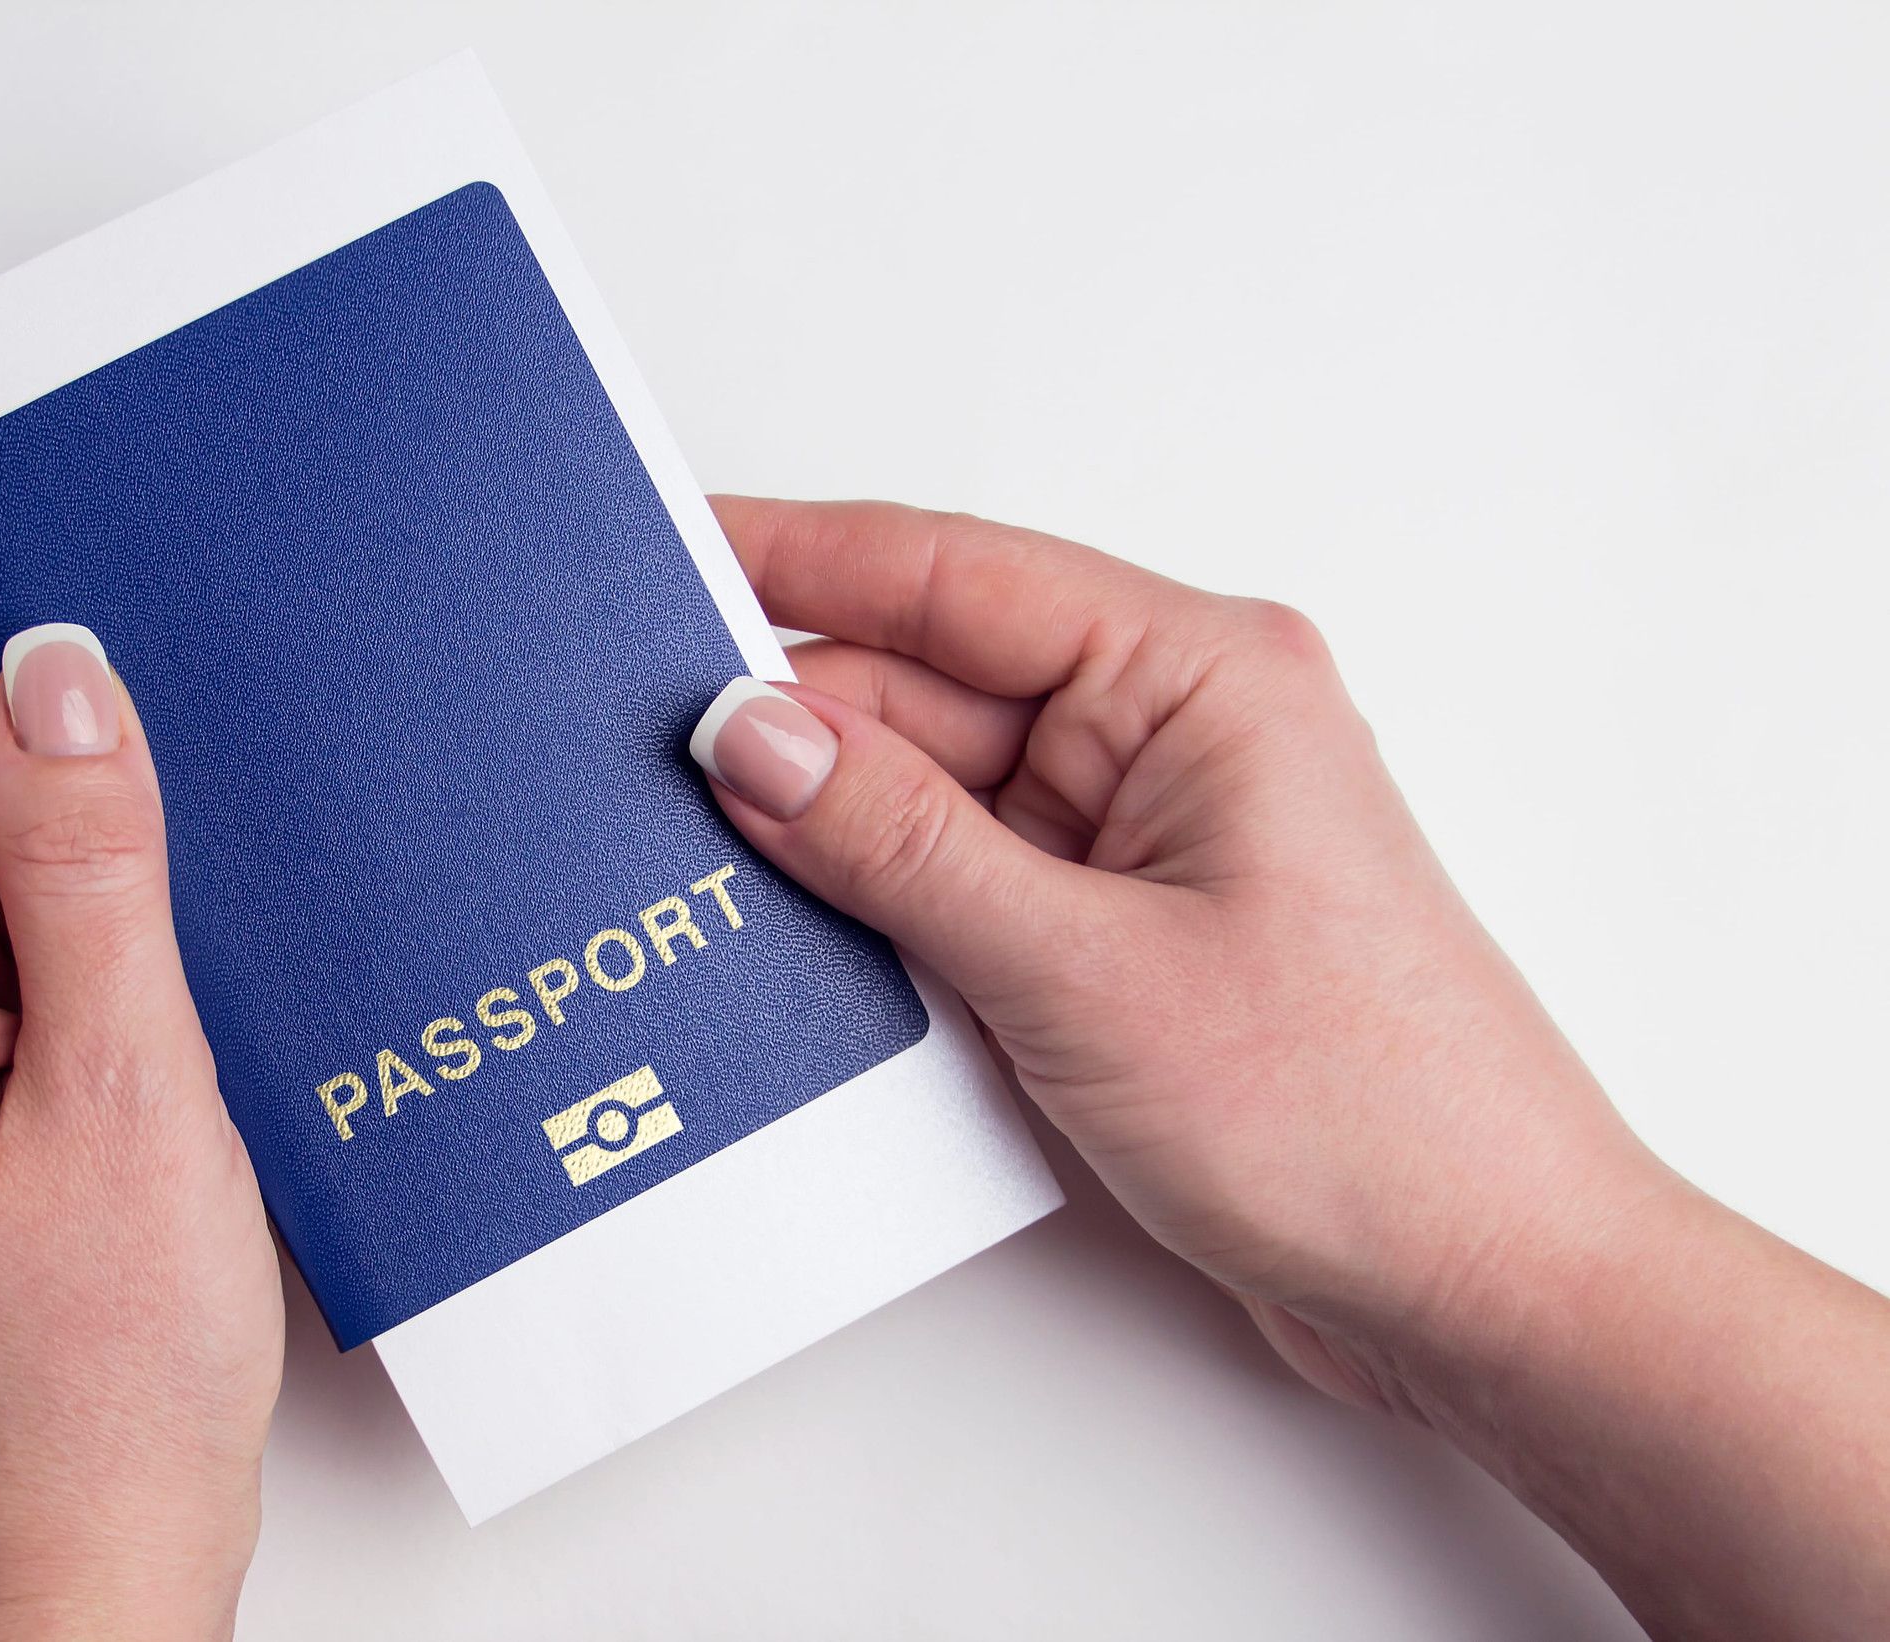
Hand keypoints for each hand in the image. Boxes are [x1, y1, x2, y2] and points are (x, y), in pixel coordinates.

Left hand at [0, 577, 280, 1640]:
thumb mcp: (124, 1086)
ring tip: (234, 913)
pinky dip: (108, 962)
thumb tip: (64, 673)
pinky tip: (206, 996)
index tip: (81, 534)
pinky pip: (13, 976)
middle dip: (73, 759)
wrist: (82, 1574)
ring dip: (108, 880)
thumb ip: (88, 864)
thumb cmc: (86, 1381)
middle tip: (217, 724)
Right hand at [690, 498, 1889, 1638]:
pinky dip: (879, 907)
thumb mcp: (1084, 969)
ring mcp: (1144, 841)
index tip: (663, 551)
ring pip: (934, 794)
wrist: (1485, 1288)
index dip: (793, 558)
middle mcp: (1170, 736)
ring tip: (684, 859)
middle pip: (927, 687)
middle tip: (625, 756)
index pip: (950, 576)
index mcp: (1197, 678)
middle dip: (788, 722)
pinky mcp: (1122, 936)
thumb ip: (899, 844)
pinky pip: (964, 884)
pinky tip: (787, 936)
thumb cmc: (1363, 1116)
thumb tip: (749, 734)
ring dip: (827, 829)